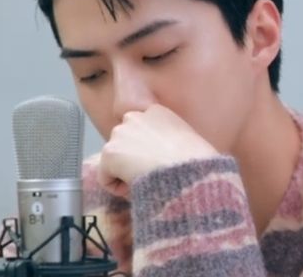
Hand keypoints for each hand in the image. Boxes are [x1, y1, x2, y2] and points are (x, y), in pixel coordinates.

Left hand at [97, 104, 217, 196]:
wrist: (187, 170)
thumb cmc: (196, 161)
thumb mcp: (188, 141)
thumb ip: (172, 139)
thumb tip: (164, 156)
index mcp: (157, 111)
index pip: (141, 129)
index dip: (148, 149)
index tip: (158, 163)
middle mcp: (135, 116)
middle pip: (125, 141)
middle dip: (133, 157)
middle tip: (150, 174)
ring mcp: (120, 133)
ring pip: (115, 159)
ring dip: (125, 171)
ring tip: (145, 182)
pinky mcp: (110, 152)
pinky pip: (105, 177)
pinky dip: (116, 188)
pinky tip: (135, 189)